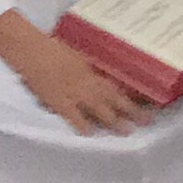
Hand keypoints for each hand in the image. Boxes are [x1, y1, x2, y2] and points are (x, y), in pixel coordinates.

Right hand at [0, 16, 151, 138]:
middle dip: (131, 112)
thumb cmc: (54, 48)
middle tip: (147, 122)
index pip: (118, 87)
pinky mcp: (58, 102)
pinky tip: (91, 134)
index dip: (134, 97)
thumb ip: (93, 67)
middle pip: (114, 100)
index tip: (150, 104)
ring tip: (127, 132)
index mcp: (94, 72)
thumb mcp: (80, 55)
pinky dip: (82, 125)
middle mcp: (89, 84)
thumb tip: (103, 73)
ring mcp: (75, 94)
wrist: (32, 51)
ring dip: (113, 121)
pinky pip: (73, 116)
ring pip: (99, 110)